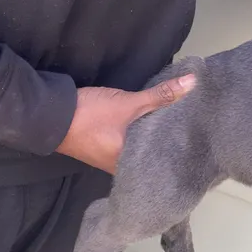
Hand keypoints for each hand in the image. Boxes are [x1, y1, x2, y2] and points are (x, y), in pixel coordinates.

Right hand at [56, 75, 195, 173]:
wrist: (48, 115)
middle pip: (156, 155)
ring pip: (143, 148)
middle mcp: (123, 169)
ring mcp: (112, 160)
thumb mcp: (130, 103)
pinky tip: (154, 123)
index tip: (203, 135)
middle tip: (196, 126)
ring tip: (182, 123)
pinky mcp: (105, 150)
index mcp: (132, 166)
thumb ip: (162, 95)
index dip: (184, 148)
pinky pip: (131, 144)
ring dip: (156, 136)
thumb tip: (193, 82)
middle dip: (172, 140)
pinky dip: (143, 134)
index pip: (167, 160)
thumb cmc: (89, 116)